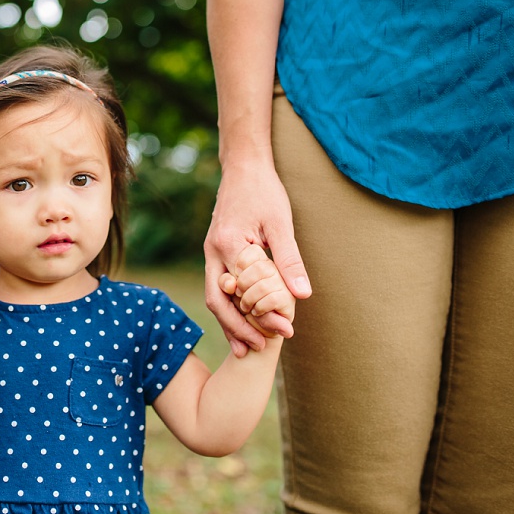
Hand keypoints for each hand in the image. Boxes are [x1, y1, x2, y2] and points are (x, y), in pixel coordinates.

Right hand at [205, 163, 311, 355]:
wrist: (243, 165)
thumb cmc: (264, 190)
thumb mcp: (281, 223)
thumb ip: (289, 260)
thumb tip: (302, 297)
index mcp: (228, 244)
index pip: (244, 292)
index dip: (263, 316)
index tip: (286, 331)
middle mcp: (213, 251)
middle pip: (218, 301)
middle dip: (238, 329)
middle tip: (261, 349)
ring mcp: (210, 251)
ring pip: (214, 296)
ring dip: (230, 322)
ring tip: (247, 348)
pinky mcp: (215, 251)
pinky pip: (217, 285)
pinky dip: (228, 306)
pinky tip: (242, 320)